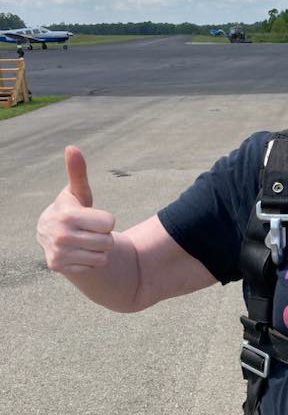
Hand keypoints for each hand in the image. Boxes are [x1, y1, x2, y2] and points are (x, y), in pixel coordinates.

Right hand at [36, 146, 115, 273]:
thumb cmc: (71, 209)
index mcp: (67, 215)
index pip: (109, 223)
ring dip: (99, 250)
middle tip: (89, 231)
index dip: (106, 220)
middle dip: (104, 236)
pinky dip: (90, 261)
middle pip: (108, 241)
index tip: (93, 218)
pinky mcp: (58, 266)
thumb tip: (72, 147)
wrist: (50, 234)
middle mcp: (60, 235)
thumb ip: (78, 172)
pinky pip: (94, 267)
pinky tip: (78, 252)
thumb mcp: (77, 192)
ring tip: (85, 241)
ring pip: (103, 256)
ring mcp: (58, 253)